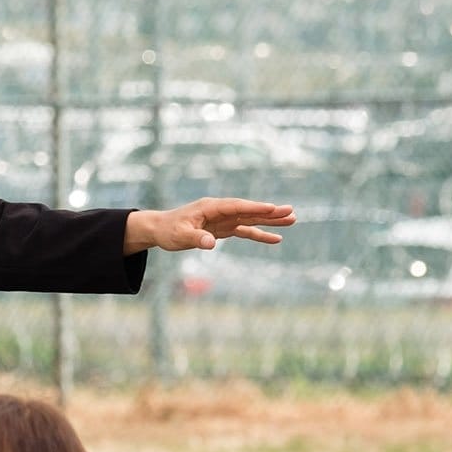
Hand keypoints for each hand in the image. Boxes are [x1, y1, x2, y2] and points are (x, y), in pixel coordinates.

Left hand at [124, 199, 295, 254]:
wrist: (160, 229)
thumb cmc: (168, 230)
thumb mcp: (180, 236)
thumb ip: (196, 239)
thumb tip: (211, 244)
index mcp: (210, 207)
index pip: (236, 207)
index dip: (254, 208)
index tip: (272, 208)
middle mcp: (220, 211)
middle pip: (248, 210)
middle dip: (269, 212)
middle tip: (291, 212)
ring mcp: (223, 219)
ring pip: (250, 219)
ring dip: (270, 220)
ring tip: (292, 220)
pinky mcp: (223, 229)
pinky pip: (244, 231)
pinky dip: (259, 234)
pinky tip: (275, 238)